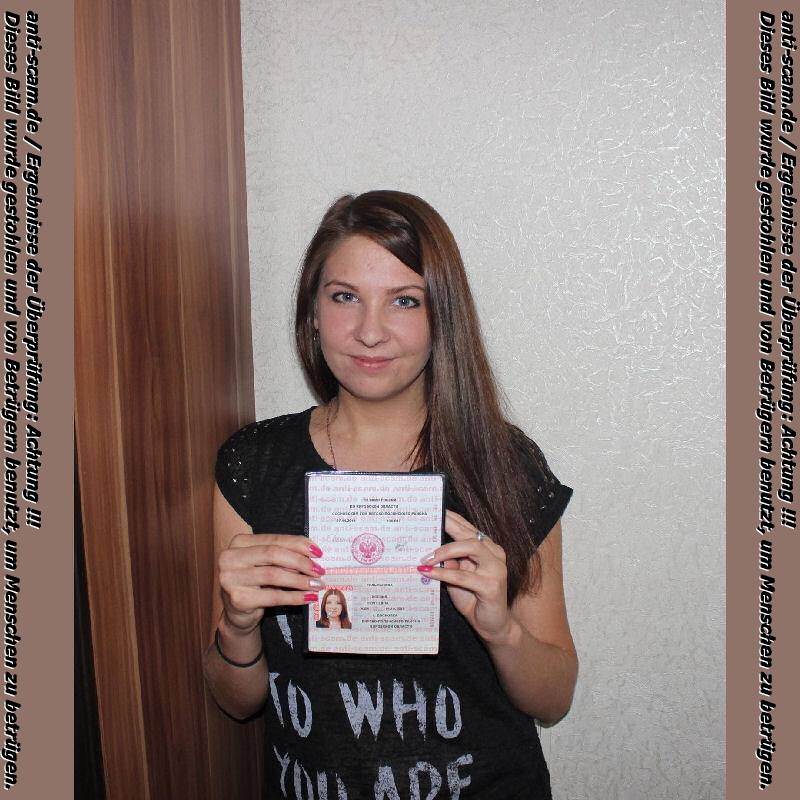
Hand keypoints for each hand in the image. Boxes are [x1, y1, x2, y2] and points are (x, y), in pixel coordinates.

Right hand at [218, 534, 325, 632]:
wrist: (237, 614)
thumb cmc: (256, 583)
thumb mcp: (266, 564)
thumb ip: (283, 554)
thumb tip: (313, 553)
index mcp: (239, 542)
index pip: (274, 539)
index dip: (298, 544)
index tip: (318, 552)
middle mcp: (230, 558)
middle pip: (273, 554)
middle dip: (300, 562)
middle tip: (319, 570)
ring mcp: (231, 579)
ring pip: (274, 575)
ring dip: (300, 580)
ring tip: (316, 584)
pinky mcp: (238, 599)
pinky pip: (273, 596)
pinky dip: (294, 597)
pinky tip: (307, 598)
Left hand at [418, 509, 512, 643]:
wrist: (492, 625)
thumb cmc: (473, 598)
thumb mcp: (456, 576)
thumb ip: (449, 561)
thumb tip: (430, 548)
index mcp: (486, 547)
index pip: (467, 527)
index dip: (451, 518)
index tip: (434, 509)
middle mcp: (494, 553)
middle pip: (469, 533)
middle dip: (447, 526)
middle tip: (426, 527)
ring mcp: (496, 568)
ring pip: (470, 547)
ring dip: (445, 550)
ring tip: (427, 557)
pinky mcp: (492, 585)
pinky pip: (464, 575)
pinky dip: (445, 573)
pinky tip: (430, 572)